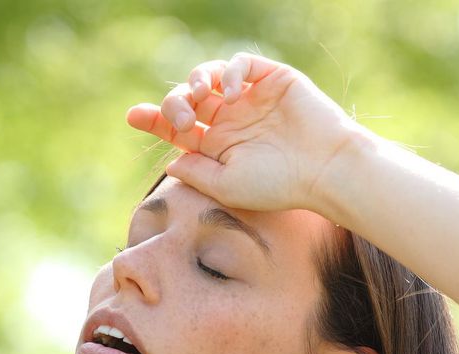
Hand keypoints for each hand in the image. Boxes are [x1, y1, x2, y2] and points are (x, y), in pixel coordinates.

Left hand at [126, 52, 371, 212]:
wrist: (325, 168)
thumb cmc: (278, 185)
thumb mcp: (227, 185)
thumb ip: (195, 172)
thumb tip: (169, 160)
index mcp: (217, 146)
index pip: (177, 128)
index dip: (154, 119)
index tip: (133, 116)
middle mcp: (231, 120)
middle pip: (186, 100)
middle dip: (173, 104)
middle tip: (180, 120)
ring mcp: (250, 98)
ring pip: (207, 77)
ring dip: (194, 82)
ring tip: (198, 96)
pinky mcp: (271, 79)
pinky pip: (240, 63)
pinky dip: (228, 71)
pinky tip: (229, 91)